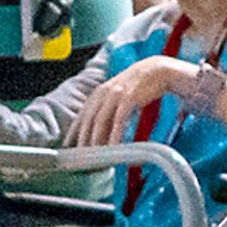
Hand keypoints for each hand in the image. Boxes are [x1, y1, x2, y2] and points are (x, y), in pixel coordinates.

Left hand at [73, 56, 197, 146]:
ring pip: (101, 120)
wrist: (158, 70)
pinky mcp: (129, 98)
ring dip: (96, 139)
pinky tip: (113, 146)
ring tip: (95, 156)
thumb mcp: (119, 95)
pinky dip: (115, 134)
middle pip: (88, 119)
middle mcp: (104, 92)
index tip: (68, 145)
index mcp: (99, 92)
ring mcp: (116, 94)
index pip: (82, 114)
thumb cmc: (138, 85)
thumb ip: (109, 108)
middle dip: (82, 138)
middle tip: (79, 156)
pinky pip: (119, 119)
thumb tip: (101, 129)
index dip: (74, 130)